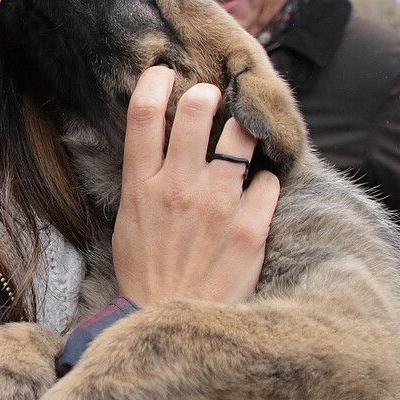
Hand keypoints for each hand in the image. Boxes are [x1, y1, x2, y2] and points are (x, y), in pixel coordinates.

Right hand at [111, 66, 279, 305]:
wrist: (167, 327)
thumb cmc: (147, 274)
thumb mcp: (129, 220)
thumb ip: (146, 179)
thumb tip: (164, 140)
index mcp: (142, 186)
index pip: (143, 113)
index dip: (155, 80)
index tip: (164, 72)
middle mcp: (179, 188)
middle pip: (197, 110)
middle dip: (208, 96)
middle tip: (212, 100)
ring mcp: (218, 207)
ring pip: (241, 137)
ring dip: (243, 129)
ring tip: (242, 136)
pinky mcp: (251, 229)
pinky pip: (269, 181)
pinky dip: (264, 182)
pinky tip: (255, 195)